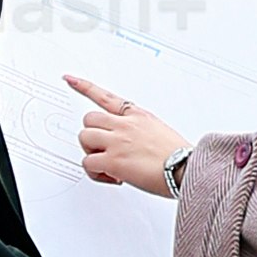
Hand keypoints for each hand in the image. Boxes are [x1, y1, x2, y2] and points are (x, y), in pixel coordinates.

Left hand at [65, 72, 190, 194]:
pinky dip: (95, 173)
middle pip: (89, 119)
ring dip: (91, 152)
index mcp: (137, 115)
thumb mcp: (160, 131)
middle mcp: (125, 124)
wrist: (186, 169)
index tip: (70, 79)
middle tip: (102, 149)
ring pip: (84, 137)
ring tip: (105, 164)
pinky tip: (111, 177)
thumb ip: (139, 132)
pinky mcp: (112, 160)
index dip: (84, 86)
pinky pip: (88, 163)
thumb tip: (128, 144)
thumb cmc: (178, 156)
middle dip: (92, 135)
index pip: (105, 96)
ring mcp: (117, 141)